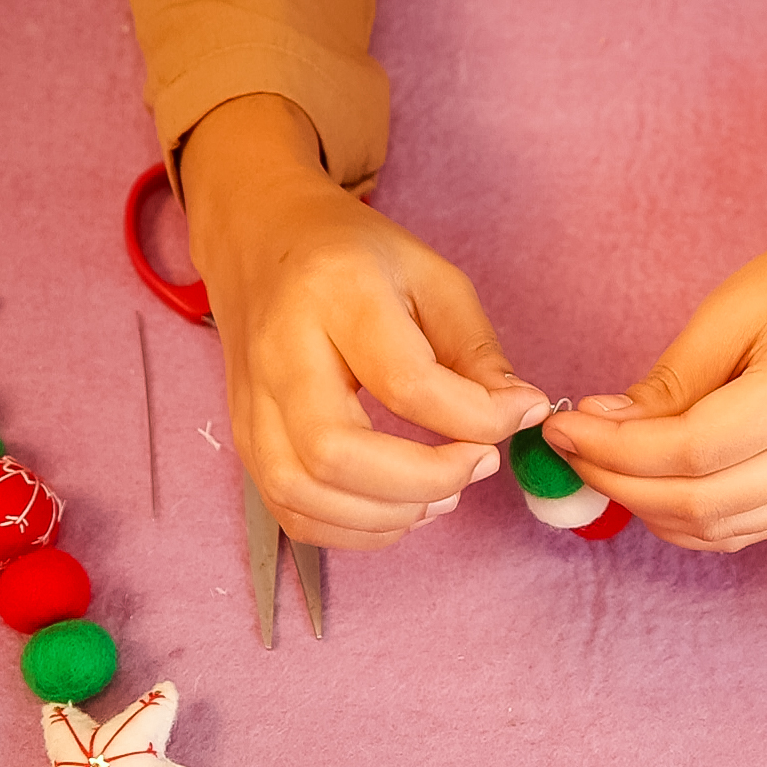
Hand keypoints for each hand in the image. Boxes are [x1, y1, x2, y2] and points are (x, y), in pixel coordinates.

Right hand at [181, 95, 549, 548]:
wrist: (260, 237)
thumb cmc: (355, 256)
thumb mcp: (433, 278)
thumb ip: (477, 351)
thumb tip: (521, 415)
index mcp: (336, 296)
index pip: (406, 382)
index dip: (477, 416)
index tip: (522, 413)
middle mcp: (280, 353)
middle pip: (336, 452)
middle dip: (424, 480)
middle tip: (479, 464)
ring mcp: (251, 401)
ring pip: (302, 492)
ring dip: (387, 514)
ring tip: (444, 492)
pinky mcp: (244, 436)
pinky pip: (288, 509)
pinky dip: (351, 529)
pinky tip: (399, 508)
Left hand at [542, 143, 766, 550]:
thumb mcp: (736, 306)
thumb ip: (672, 381)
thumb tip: (603, 429)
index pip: (696, 449)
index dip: (618, 450)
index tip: (565, 428)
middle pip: (707, 501)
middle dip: (622, 484)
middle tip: (570, 452)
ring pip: (725, 527)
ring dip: (650, 508)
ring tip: (603, 466)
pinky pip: (750, 526)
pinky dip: (690, 519)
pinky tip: (651, 485)